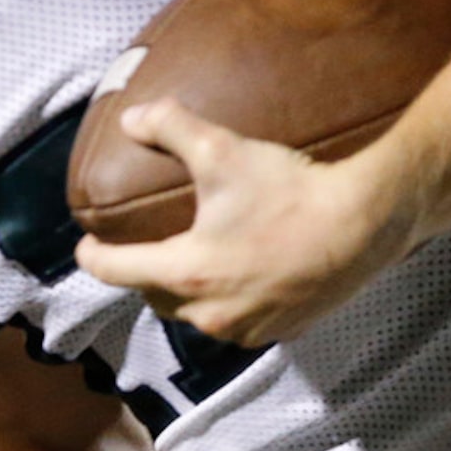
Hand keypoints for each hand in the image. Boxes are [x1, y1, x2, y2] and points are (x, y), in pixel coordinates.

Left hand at [72, 97, 414, 344]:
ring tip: (196, 260)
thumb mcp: (223, 151)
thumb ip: (170, 129)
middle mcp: (209, 313)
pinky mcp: (279, 332)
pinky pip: (236, 321)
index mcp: (185, 273)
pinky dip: (230, 301)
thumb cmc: (290, 190)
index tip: (85, 247)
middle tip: (148, 246)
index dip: (93, 256)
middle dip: (145, 274)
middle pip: (154, 295)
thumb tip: (130, 118)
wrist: (365, 224)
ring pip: (196, 313)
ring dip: (189, 291)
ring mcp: (245, 328)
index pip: (115, 272)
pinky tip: (242, 275)